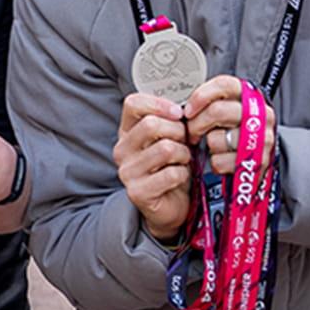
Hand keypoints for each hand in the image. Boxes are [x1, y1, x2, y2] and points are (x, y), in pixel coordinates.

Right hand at [114, 91, 191, 243]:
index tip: (178, 113)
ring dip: (184, 154)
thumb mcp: (168, 138)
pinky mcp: (138, 192)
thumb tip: (187, 105)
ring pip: (166, 148)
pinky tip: (180, 177)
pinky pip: (171, 174)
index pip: (133, 103)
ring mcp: (127, 172)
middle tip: (186, 142)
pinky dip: (183, 174)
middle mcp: (122, 150)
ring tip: (183, 161)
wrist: (168, 205)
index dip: (159, 104)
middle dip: (178, 131)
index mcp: (127, 132)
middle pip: (152, 125)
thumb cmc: (171, 167)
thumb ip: (170, 121)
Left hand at [186, 75, 273, 176]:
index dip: (201, 96)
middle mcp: (260, 114)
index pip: (224, 85)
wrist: (254, 167)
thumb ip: (212, 105)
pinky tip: (224, 161)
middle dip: (196, 125)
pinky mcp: (257, 161)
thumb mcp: (227, 115)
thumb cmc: (235, 136)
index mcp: (250, 97)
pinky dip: (216, 165)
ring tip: (214, 148)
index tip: (189, 110)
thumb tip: (184, 108)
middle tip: (192, 133)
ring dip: (208, 146)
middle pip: (217, 111)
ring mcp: (261, 138)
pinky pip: (220, 161)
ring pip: (215, 139)